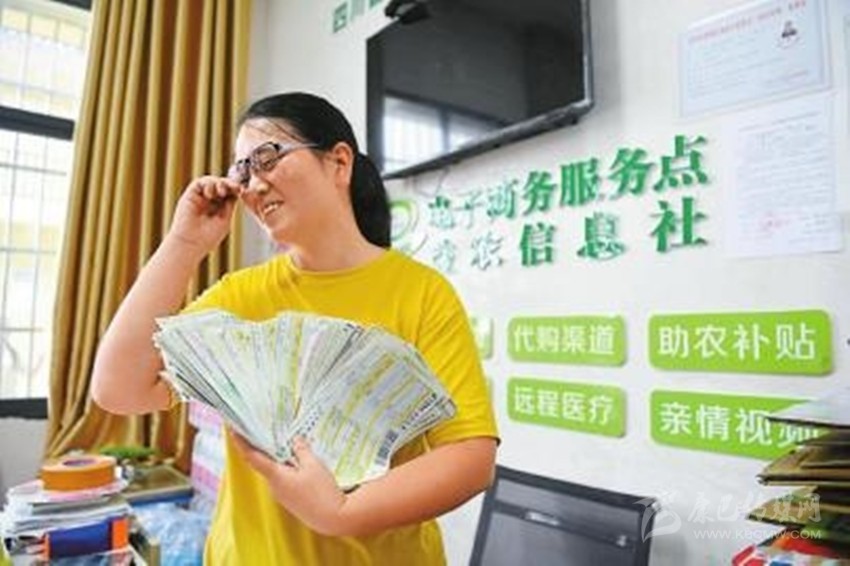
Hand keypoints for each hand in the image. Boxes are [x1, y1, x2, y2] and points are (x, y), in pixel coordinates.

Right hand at [166, 176, 241, 254]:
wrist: (191, 243)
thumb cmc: (208, 237)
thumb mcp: (224, 219)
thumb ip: (229, 205)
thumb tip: (236, 192)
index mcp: (219, 208)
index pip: (229, 193)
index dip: (235, 190)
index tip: (242, 190)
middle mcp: (209, 201)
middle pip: (221, 185)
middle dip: (229, 184)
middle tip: (236, 187)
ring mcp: (199, 198)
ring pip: (211, 182)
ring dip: (219, 183)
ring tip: (222, 191)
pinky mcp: (190, 195)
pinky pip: (199, 183)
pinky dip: (207, 184)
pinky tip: (211, 193)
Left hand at [229, 431, 347, 535]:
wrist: (333, 518)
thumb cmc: (321, 490)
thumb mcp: (313, 464)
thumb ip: (301, 450)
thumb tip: (295, 440)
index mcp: (275, 475)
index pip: (252, 457)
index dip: (241, 442)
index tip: (233, 430)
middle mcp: (274, 487)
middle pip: (266, 463)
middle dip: (268, 448)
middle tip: (272, 431)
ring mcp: (282, 495)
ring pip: (278, 472)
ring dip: (282, 459)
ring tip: (294, 446)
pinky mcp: (291, 501)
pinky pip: (285, 480)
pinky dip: (289, 470)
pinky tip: (303, 465)